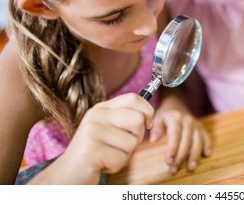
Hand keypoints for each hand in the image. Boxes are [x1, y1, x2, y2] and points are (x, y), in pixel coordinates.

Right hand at [39, 93, 153, 183]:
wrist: (66, 173)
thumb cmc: (94, 152)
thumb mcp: (107, 128)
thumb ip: (125, 118)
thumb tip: (149, 116)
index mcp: (102, 108)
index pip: (134, 98)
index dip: (148, 111)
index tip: (147, 125)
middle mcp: (96, 116)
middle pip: (138, 120)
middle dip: (137, 138)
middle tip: (121, 146)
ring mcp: (92, 132)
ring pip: (132, 142)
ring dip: (125, 155)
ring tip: (107, 156)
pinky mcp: (91, 151)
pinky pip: (121, 159)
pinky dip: (116, 166)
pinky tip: (102, 164)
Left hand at [149, 95, 210, 174]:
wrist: (176, 104)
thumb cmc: (165, 115)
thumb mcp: (158, 118)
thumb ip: (156, 128)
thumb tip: (153, 140)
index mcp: (176, 118)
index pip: (175, 135)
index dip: (172, 149)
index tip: (168, 162)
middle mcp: (188, 121)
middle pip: (186, 141)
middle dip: (181, 157)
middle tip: (174, 170)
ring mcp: (196, 125)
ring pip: (197, 141)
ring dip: (194, 156)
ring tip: (191, 168)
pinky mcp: (202, 128)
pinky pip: (206, 137)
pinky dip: (207, 146)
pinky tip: (206, 155)